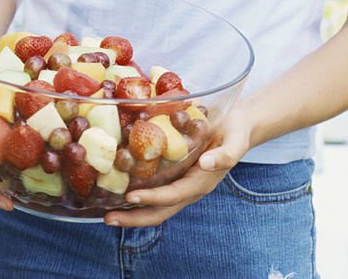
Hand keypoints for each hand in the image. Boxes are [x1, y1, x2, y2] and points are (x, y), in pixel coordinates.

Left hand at [104, 106, 252, 227]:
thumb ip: (224, 154)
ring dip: (132, 211)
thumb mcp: (235, 141)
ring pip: (156, 205)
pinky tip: (119, 189)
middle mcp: (190, 188)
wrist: (240, 128)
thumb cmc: (236, 132)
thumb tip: (205, 164)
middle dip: (134, 218)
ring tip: (107, 212)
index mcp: (201, 182)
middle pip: (160, 211)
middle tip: (108, 219)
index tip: (131, 196)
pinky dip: (138, 195)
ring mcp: (182, 184)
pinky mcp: (177, 175)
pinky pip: (156, 190)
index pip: (173, 195)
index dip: (152, 197)